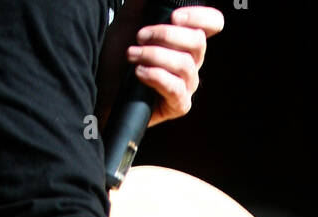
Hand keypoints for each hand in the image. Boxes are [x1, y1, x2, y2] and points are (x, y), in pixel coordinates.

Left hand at [98, 5, 223, 126]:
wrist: (104, 85)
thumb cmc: (118, 54)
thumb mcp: (129, 19)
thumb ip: (142, 3)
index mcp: (185, 39)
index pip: (213, 24)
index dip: (201, 17)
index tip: (174, 17)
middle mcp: (191, 61)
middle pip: (198, 42)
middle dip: (165, 35)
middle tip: (139, 37)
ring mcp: (187, 84)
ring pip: (184, 64)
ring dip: (154, 56)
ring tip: (132, 55)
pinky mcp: (179, 105)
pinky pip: (176, 89)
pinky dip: (155, 76)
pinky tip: (139, 72)